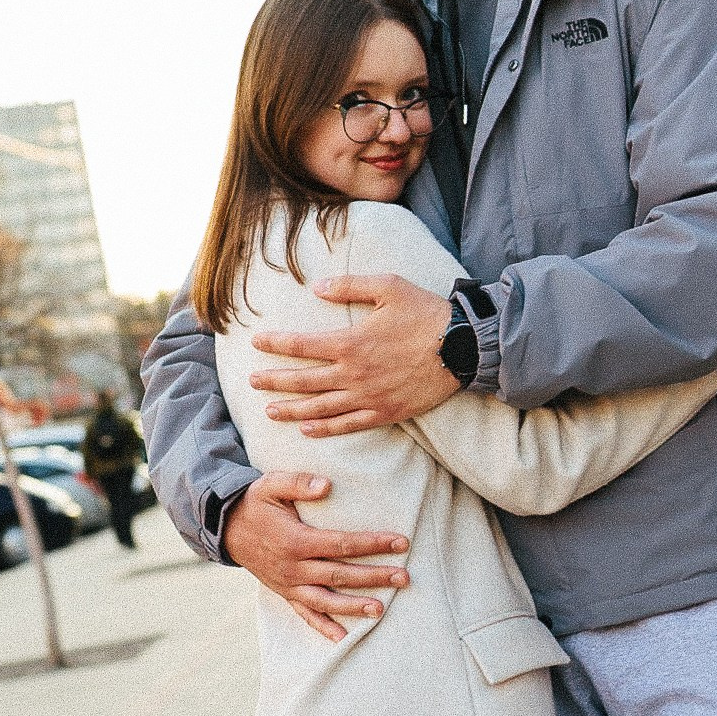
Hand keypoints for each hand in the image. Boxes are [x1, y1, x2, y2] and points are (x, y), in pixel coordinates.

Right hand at [222, 470, 409, 642]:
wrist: (226, 527)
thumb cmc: (255, 503)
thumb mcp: (271, 485)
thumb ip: (298, 482)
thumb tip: (327, 486)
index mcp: (295, 540)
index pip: (341, 544)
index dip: (372, 544)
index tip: (400, 542)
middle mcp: (293, 567)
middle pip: (340, 575)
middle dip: (374, 577)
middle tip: (404, 578)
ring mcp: (288, 584)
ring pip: (326, 601)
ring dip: (354, 606)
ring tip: (381, 609)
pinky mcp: (284, 593)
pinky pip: (305, 614)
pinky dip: (323, 628)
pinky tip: (343, 639)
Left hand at [249, 274, 457, 436]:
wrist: (464, 348)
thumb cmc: (426, 313)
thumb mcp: (389, 286)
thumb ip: (350, 285)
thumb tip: (317, 288)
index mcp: (351, 342)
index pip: (302, 345)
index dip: (276, 344)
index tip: (256, 343)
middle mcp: (354, 374)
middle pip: (304, 381)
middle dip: (275, 381)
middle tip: (252, 383)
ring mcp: (369, 397)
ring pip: (321, 408)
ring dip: (292, 410)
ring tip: (270, 412)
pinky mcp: (386, 412)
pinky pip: (349, 425)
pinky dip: (326, 429)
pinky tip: (308, 430)